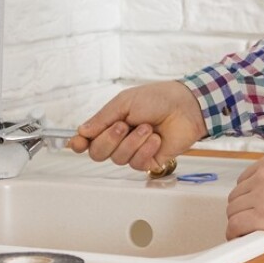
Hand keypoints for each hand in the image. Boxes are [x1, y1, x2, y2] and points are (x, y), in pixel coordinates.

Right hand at [69, 81, 207, 171]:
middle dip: (109, 140)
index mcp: (111, 123)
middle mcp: (120, 139)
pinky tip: (156, 139)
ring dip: (133, 142)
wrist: (186, 106)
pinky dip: (146, 149)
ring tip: (148, 127)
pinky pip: (137, 163)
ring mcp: (134, 151)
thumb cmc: (157, 99)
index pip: (88, 139)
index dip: (79, 143)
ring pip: (118, 159)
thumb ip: (102, 119)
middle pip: (98, 153)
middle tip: (124, 126)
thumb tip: (81, 131)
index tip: (77, 144)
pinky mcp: (149, 161)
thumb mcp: (125, 102)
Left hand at [226, 155, 263, 245]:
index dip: (247, 198)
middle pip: (236, 197)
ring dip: (239, 223)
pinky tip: (242, 239)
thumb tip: (258, 194)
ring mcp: (263, 195)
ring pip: (233, 212)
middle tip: (253, 223)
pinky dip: (235, 234)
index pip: (243, 181)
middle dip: (243, 211)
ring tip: (251, 232)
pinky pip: (236, 226)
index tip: (252, 208)